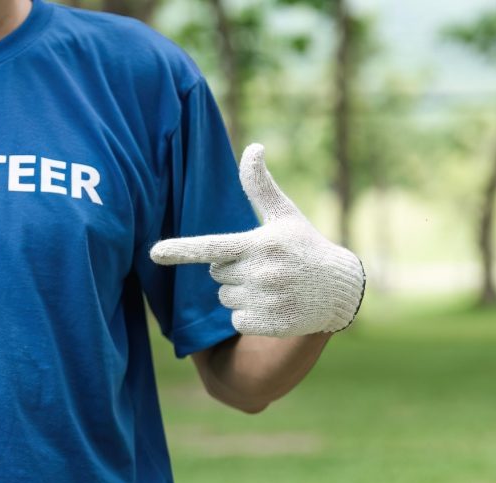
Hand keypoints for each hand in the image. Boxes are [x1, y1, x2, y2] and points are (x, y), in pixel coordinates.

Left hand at [150, 144, 363, 336]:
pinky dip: (251, 316)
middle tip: (264, 266)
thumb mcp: (284, 214)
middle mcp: (261, 272)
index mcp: (259, 243)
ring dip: (241, 293)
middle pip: (216, 275)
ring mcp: (266, 299)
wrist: (341, 288)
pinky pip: (237, 320)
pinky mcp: (270, 323)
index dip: (181, 250)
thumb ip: (260, 185)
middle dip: (233, 270)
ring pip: (225, 298)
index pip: (212, 247)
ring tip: (272, 285)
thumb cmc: (305, 246)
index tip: (154, 253)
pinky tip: (276, 305)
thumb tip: (253, 146)